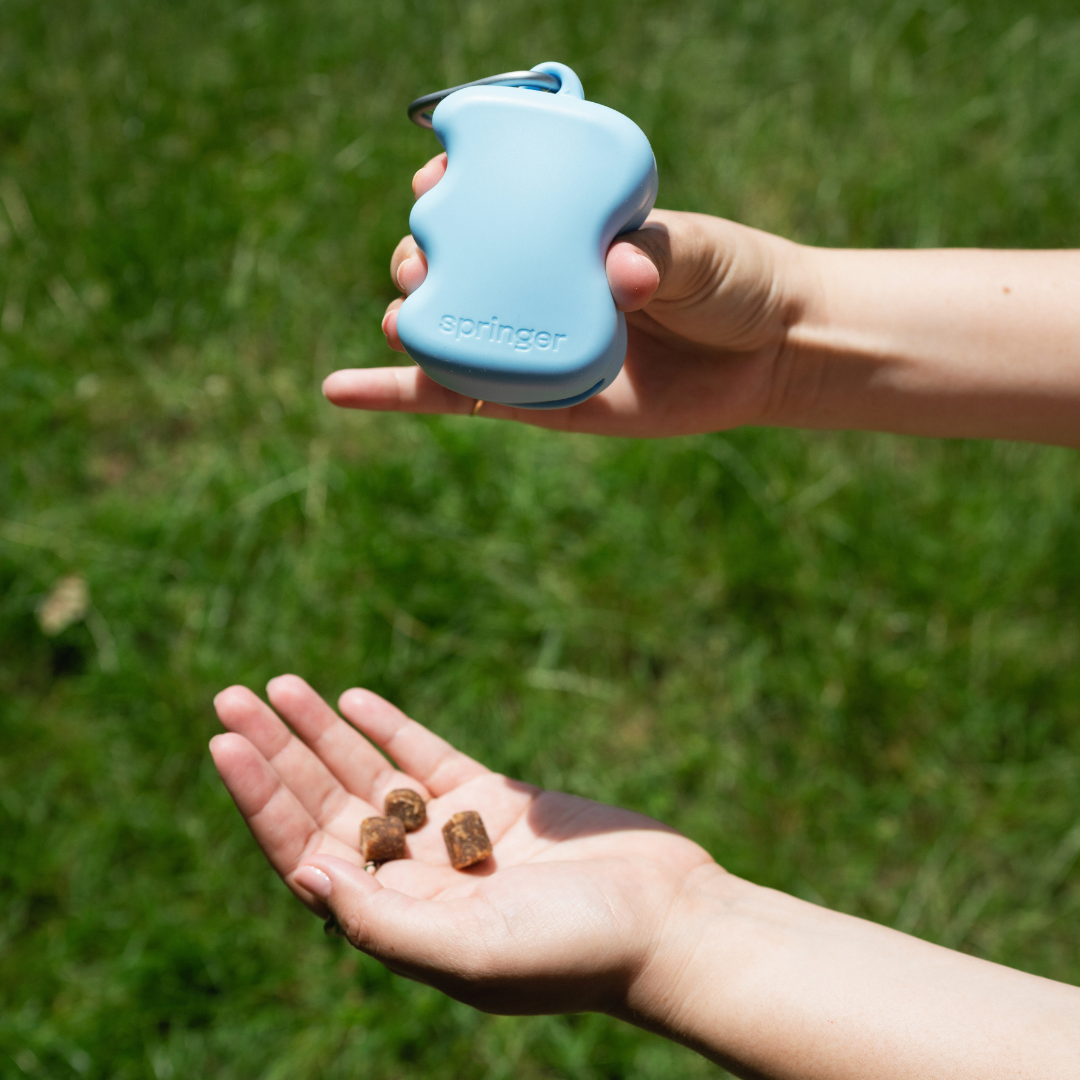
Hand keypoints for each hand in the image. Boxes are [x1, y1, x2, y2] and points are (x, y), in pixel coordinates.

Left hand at [210, 675, 718, 1015]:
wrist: (669, 922)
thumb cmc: (577, 952)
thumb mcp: (473, 953)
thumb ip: (386, 922)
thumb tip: (305, 877)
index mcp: (397, 921)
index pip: (307, 852)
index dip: (262, 800)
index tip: (227, 746)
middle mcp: (413, 877)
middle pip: (327, 805)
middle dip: (278, 752)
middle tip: (230, 697)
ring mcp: (452, 835)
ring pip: (370, 773)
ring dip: (322, 732)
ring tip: (279, 685)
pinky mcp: (493, 801)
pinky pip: (427, 757)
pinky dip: (390, 727)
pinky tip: (352, 700)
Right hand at [322, 153, 814, 436]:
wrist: (763, 355)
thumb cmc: (732, 283)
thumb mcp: (697, 252)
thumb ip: (657, 252)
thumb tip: (620, 274)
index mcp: (560, 225)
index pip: (485, 195)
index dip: (446, 182)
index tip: (436, 178)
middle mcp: (532, 279)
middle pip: (448, 258)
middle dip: (420, 251)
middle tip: (428, 254)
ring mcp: (524, 337)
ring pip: (443, 323)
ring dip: (408, 312)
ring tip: (409, 311)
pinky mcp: (526, 397)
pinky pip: (451, 395)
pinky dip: (393, 394)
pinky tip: (338, 389)